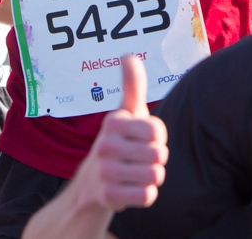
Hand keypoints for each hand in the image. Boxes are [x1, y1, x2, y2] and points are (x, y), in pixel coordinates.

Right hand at [70, 55, 168, 212]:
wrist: (91, 183)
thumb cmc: (118, 142)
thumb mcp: (125, 113)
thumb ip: (132, 85)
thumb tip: (128, 54)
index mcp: (113, 122)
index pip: (159, 132)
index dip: (157, 138)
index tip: (141, 139)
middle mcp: (106, 145)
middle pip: (160, 155)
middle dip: (156, 160)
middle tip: (138, 159)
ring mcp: (105, 172)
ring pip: (155, 176)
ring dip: (152, 178)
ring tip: (136, 173)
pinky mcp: (108, 197)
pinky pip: (147, 196)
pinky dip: (145, 194)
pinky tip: (131, 189)